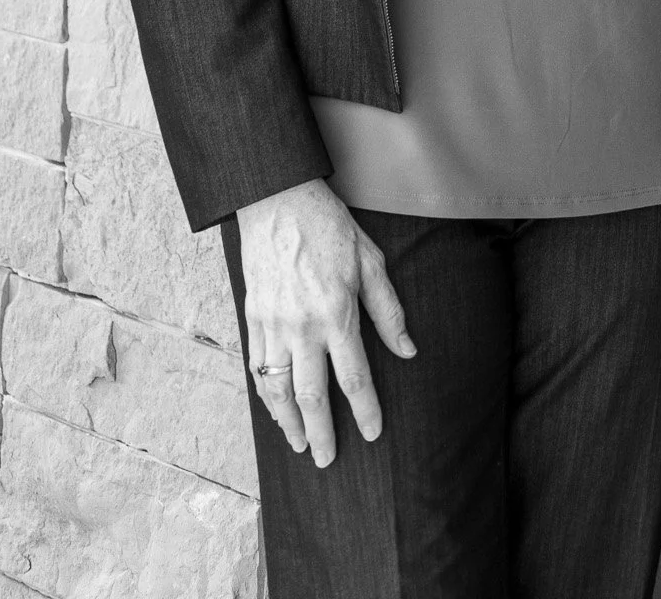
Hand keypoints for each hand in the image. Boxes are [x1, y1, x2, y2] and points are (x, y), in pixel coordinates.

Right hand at [237, 177, 415, 466]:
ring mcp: (273, 325)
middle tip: (326, 460)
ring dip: (288, 422)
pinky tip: (274, 409)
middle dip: (321, 433)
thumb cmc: (329, 227)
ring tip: (298, 445)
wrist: (276, 200)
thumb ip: (388, 310)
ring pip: (278, 389)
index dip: (366, 411)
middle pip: (313, 395)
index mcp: (337, 313)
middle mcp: (303, 327)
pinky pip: (257, 368)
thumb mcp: (370, 260)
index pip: (354, 377)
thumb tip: (408, 350)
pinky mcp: (252, 318)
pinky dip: (265, 395)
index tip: (373, 434)